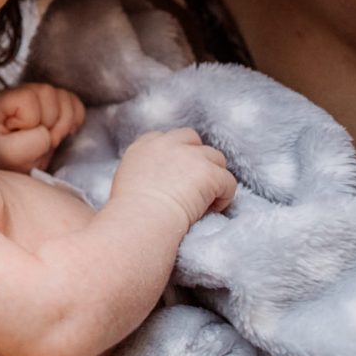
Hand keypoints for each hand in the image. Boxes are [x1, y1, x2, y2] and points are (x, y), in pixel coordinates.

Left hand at [0, 83, 85, 171]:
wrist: (16, 167)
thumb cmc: (8, 159)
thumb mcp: (9, 156)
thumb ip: (26, 143)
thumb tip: (47, 132)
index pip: (26, 97)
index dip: (31, 121)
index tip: (23, 137)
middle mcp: (18, 91)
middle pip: (47, 93)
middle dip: (49, 125)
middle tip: (39, 142)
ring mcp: (38, 95)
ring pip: (65, 97)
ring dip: (62, 125)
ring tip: (48, 139)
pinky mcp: (56, 102)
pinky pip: (76, 104)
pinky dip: (74, 121)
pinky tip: (59, 133)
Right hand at [109, 128, 236, 231]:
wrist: (143, 218)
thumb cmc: (130, 209)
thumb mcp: (127, 177)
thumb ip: (143, 167)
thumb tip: (158, 178)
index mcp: (144, 145)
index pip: (167, 137)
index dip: (177, 153)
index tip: (178, 174)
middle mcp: (168, 144)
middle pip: (192, 139)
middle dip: (198, 157)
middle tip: (196, 183)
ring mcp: (191, 155)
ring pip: (216, 158)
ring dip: (213, 176)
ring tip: (206, 199)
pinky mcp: (210, 172)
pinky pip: (228, 181)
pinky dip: (224, 196)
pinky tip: (212, 209)